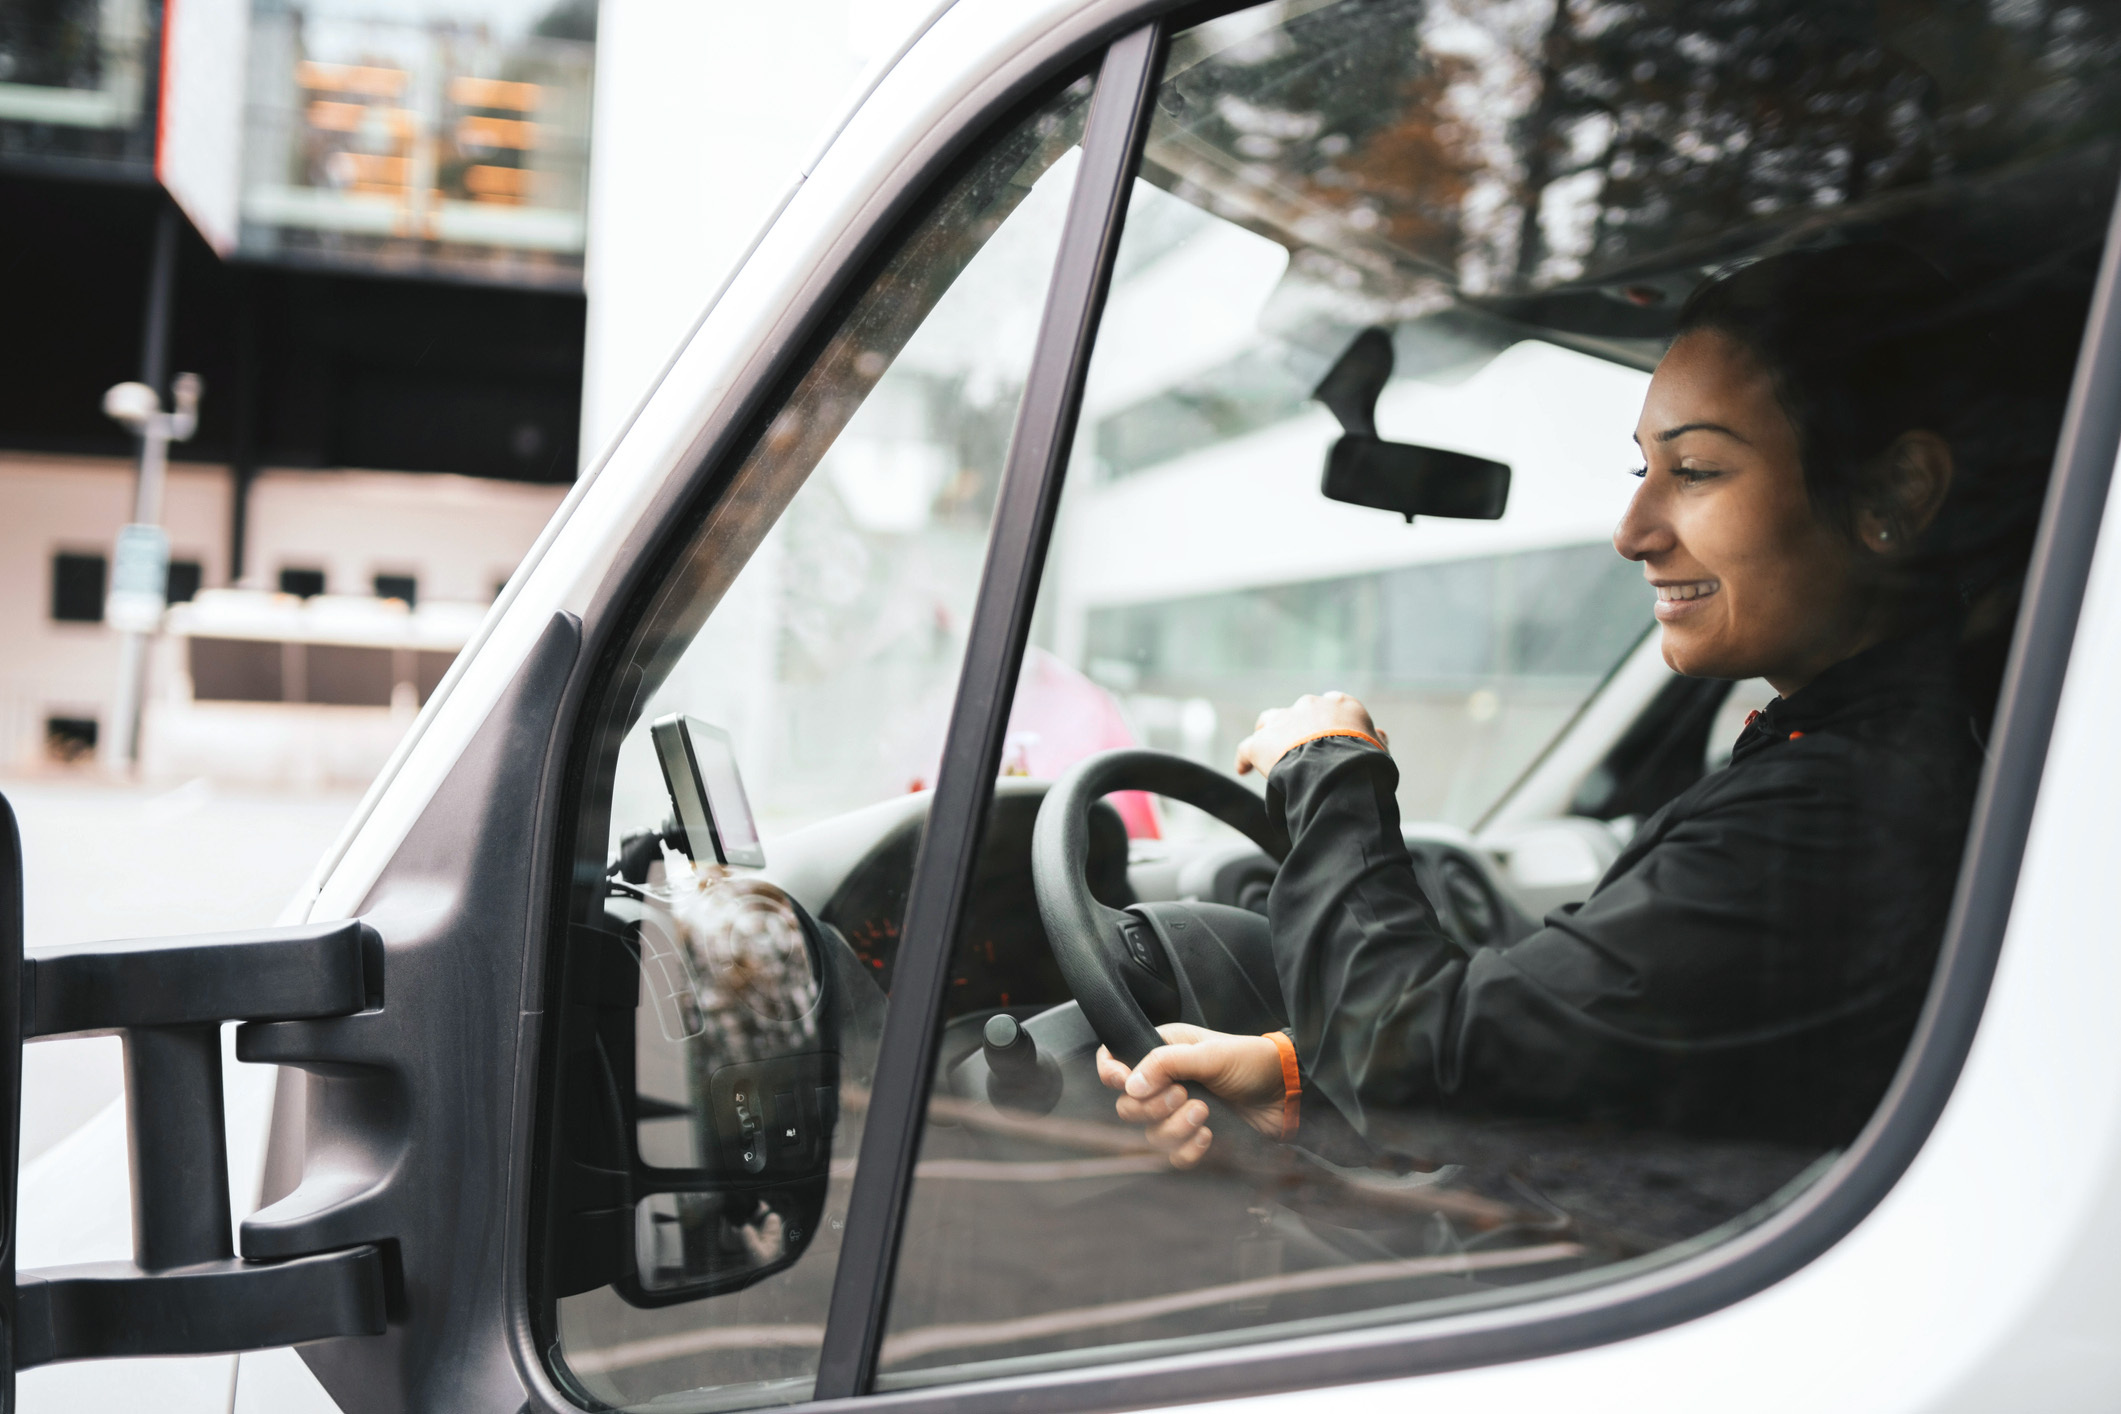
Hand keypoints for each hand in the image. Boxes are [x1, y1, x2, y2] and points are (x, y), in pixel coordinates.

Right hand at [1096, 1023, 1285, 1168]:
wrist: (1286, 1093)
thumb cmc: (1253, 1061)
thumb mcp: (1211, 1054)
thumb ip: (1167, 1063)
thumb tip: (1130, 1085)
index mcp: (1161, 1051)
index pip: (1115, 1061)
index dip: (1111, 1073)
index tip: (1122, 1081)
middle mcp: (1164, 1082)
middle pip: (1128, 1106)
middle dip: (1152, 1106)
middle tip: (1184, 1095)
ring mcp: (1178, 1112)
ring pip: (1150, 1134)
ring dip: (1175, 1127)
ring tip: (1205, 1112)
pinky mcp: (1193, 1137)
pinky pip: (1173, 1156)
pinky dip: (1188, 1150)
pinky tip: (1209, 1135)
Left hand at [1234, 691, 1385, 778]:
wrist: (1339, 771)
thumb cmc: (1365, 763)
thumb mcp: (1380, 750)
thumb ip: (1375, 739)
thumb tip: (1379, 734)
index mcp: (1341, 704)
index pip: (1333, 707)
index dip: (1329, 722)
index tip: (1330, 736)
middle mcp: (1311, 705)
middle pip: (1300, 713)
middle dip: (1299, 728)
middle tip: (1302, 750)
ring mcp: (1284, 721)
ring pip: (1270, 722)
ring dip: (1269, 734)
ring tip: (1270, 752)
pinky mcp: (1262, 742)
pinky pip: (1247, 749)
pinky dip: (1245, 759)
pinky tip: (1244, 769)